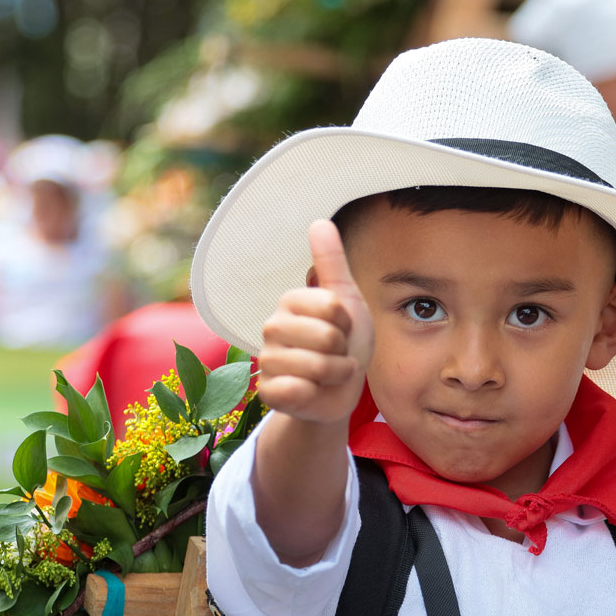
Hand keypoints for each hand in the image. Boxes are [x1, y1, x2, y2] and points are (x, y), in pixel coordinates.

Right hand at [257, 220, 372, 422]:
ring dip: (336, 375)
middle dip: (343, 352)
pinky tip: (311, 392)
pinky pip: (296, 390)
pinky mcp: (268, 392)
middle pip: (327, 337)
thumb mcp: (347, 300)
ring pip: (317, 366)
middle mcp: (272, 327)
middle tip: (336, 354)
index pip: (333, 306)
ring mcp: (267, 361)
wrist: (339, 392)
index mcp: (291, 301)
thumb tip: (319, 221)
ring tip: (329, 374)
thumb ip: (332, 262)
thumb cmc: (344, 344)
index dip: (347, 322)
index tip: (342, 328)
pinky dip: (315, 394)